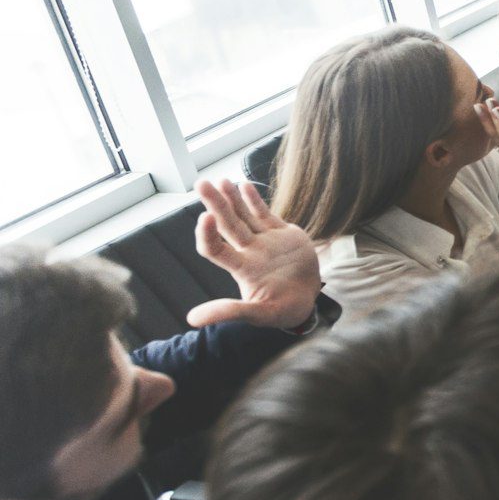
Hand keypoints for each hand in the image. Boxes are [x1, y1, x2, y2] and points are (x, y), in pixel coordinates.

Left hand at [188, 180, 321, 329]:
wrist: (307, 302)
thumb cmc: (281, 312)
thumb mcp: (258, 315)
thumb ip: (229, 312)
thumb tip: (191, 320)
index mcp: (241, 269)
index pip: (215, 248)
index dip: (207, 234)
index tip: (205, 217)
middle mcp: (249, 251)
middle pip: (227, 225)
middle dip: (215, 204)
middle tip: (201, 183)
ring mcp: (266, 241)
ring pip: (244, 215)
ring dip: (231, 198)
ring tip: (220, 180)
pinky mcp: (283, 234)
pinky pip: (265, 214)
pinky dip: (255, 200)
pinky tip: (244, 185)